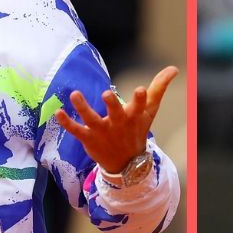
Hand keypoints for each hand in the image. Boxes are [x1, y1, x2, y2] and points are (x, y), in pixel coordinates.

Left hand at [55, 66, 177, 173]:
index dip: (140, 98)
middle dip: (112, 104)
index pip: (140, 106)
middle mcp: (119, 124)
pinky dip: (67, 123)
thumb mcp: (149, 111)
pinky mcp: (89, 138)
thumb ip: (159, 88)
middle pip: (116, 113)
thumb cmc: (137, 131)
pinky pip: (76, 130)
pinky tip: (57, 112)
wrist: (126, 164)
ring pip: (92, 119)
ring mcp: (103, 132)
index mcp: (134, 116)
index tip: (140, 89)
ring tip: (75, 94)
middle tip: (106, 94)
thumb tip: (175, 68)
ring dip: (83, 108)